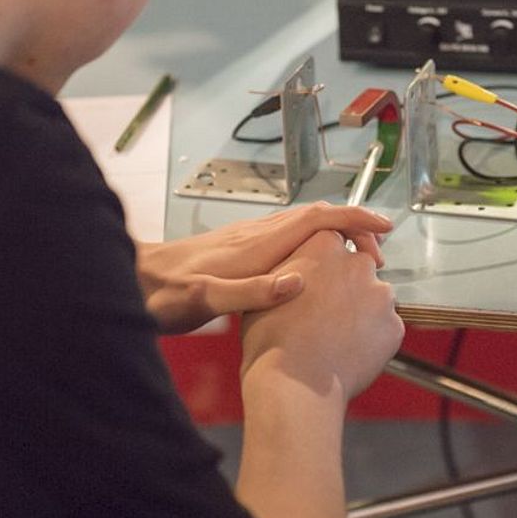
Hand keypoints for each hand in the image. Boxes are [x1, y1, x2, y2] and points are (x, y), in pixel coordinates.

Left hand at [137, 202, 393, 333]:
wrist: (131, 281)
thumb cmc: (165, 294)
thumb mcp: (204, 300)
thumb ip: (250, 293)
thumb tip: (298, 282)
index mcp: (258, 243)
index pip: (317, 218)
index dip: (354, 220)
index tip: (384, 229)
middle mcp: (258, 234)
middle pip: (317, 217)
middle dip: (354, 227)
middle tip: (378, 255)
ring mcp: (249, 239)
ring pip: (304, 225)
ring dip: (336, 235)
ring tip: (357, 259)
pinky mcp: (241, 248)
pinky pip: (290, 236)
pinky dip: (315, 243)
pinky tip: (314, 266)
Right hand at [240, 230, 404, 404]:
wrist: (294, 383)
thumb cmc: (272, 339)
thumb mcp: (268, 287)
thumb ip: (292, 268)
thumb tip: (296, 271)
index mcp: (324, 247)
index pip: (335, 241)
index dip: (328, 264)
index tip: (323, 279)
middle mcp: (357, 264)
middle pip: (360, 268)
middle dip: (348, 285)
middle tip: (327, 312)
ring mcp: (381, 295)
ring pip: (376, 298)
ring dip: (363, 311)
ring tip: (337, 336)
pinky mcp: (395, 325)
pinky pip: (386, 327)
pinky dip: (374, 337)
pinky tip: (350, 351)